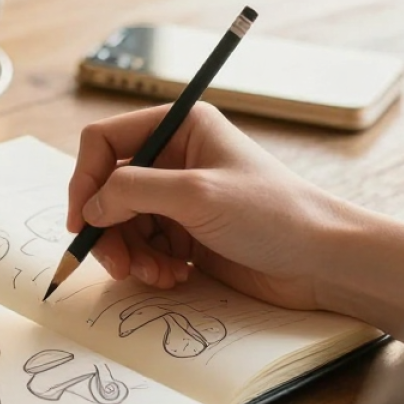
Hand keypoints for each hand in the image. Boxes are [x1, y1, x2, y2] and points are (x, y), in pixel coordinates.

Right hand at [67, 101, 344, 311]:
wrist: (322, 260)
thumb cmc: (272, 214)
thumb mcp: (197, 195)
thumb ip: (134, 191)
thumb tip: (91, 206)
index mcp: (179, 126)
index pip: (104, 141)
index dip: (85, 180)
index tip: (82, 223)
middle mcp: (176, 156)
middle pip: (109, 188)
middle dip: (108, 229)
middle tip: (118, 265)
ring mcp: (181, 196)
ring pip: (123, 222)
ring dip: (130, 253)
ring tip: (156, 275)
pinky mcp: (188, 232)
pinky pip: (145, 246)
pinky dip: (150, 265)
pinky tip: (175, 277)